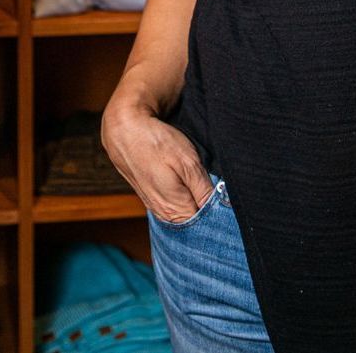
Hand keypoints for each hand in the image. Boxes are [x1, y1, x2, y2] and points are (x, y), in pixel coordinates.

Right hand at [100, 96, 211, 222]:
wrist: (125, 131)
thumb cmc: (156, 144)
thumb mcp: (188, 163)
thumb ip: (204, 190)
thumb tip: (221, 208)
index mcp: (176, 212)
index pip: (208, 224)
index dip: (221, 211)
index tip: (229, 198)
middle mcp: (166, 216)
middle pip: (198, 219)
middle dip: (212, 207)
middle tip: (222, 188)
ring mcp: (158, 207)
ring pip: (188, 210)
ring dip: (199, 199)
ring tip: (204, 179)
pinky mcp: (154, 197)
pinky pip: (178, 202)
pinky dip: (187, 194)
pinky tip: (190, 180)